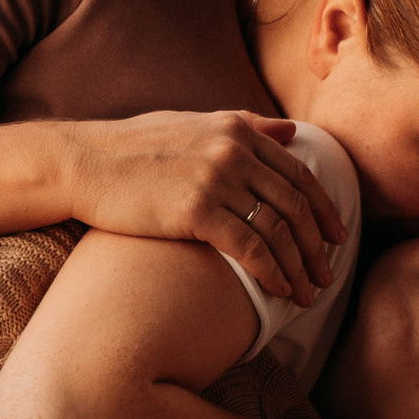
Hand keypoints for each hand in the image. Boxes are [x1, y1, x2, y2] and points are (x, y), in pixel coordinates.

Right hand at [0, 112, 342, 302]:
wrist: (82, 163)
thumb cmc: (132, 147)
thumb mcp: (193, 124)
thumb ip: (245, 125)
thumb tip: (291, 132)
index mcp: (238, 128)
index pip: (298, 173)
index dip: (323, 209)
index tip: (337, 236)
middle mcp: (234, 150)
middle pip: (296, 205)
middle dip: (318, 245)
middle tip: (328, 274)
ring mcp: (217, 179)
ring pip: (279, 230)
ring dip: (300, 266)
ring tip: (308, 294)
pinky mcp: (197, 211)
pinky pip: (251, 248)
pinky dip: (272, 273)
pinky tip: (280, 292)